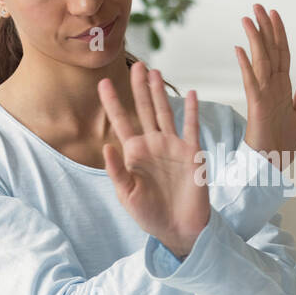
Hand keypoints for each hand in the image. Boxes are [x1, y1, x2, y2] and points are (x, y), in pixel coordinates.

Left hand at [98, 60, 208, 258]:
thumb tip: (107, 146)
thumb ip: (117, 171)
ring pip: (165, 113)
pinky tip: (192, 93)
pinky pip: (191, 128)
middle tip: (135, 64)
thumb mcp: (127, 195)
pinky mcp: (192, 153)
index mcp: (134, 153)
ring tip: (155, 72)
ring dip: (160, 93)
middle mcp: (153, 145)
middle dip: (139, 88)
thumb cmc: (150, 214)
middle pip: (144, 110)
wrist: (179, 229)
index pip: (121, 122)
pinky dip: (192, 111)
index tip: (103, 82)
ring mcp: (173, 147)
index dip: (112, 102)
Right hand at [234, 4, 295, 159]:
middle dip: (264, 28)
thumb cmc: (281, 144)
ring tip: (248, 19)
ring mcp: (262, 95)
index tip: (274, 14)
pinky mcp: (256, 107)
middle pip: (269, 52)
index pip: (280, 54)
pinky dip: (246, 66)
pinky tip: (240, 49)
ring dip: (255, 39)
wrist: (272, 165)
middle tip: (257, 6)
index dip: (278, 34)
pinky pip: (251, 82)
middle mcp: (270, 87)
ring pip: (260, 61)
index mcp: (280, 88)